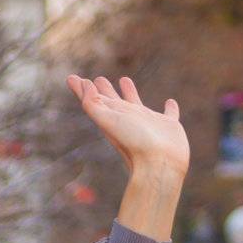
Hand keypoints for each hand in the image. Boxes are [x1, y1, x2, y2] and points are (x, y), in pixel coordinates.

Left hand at [66, 74, 189, 179]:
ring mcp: (148, 123)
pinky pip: (169, 114)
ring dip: (129, 92)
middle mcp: (128, 119)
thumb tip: (85, 84)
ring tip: (124, 79)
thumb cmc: (134, 143)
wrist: (158, 164)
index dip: (82, 90)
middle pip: (112, 100)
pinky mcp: (168, 127)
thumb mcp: (108, 121)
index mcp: (112, 118)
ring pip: (136, 104)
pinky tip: (170, 102)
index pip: (93, 100)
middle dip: (103, 90)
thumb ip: (92, 104)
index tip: (71, 78)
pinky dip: (170, 108)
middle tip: (97, 79)